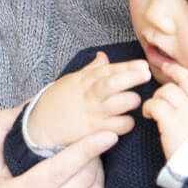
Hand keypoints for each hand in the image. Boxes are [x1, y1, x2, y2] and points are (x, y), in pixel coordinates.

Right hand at [26, 51, 148, 147]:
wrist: (40, 125)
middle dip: (134, 77)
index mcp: (85, 81)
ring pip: (123, 104)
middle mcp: (90, 95)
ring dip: (133, 101)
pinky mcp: (95, 130)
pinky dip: (127, 123)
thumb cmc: (58, 101)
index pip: (109, 69)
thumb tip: (103, 56)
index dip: (128, 66)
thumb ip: (91, 69)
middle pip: (115, 83)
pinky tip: (125, 120)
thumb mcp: (72, 80)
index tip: (143, 65)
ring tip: (132, 101)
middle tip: (146, 75)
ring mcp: (94, 113)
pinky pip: (121, 126)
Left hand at [140, 62, 187, 160]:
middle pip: (176, 84)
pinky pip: (155, 105)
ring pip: (165, 91)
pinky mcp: (171, 122)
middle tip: (158, 99)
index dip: (177, 72)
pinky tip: (148, 115)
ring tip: (153, 110)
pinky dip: (148, 108)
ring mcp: (185, 112)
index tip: (168, 68)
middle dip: (163, 89)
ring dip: (156, 99)